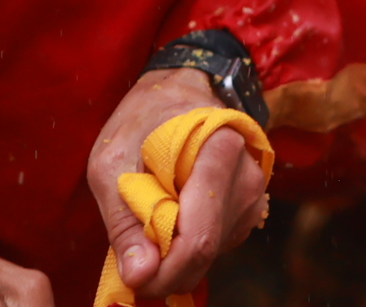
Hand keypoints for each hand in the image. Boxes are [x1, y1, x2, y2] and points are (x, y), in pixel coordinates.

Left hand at [88, 68, 266, 299]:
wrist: (182, 88)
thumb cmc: (143, 118)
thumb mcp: (112, 161)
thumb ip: (124, 220)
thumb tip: (139, 275)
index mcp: (220, 152)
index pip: (199, 238)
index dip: (164, 271)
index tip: (134, 278)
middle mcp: (248, 176)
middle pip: (206, 252)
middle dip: (166, 269)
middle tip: (132, 258)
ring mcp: (254, 193)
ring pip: (212, 254)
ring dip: (175, 254)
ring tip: (151, 218)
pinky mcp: (250, 207)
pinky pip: (217, 244)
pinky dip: (188, 244)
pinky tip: (173, 214)